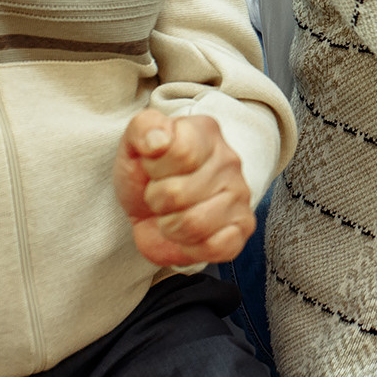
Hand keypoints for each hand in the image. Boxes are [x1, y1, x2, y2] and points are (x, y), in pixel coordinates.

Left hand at [114, 110, 255, 266]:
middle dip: (156, 200)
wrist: (150, 205)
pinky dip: (190, 247)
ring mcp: (240, 195)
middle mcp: (229, 161)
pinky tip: (187, 235)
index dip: (154, 168)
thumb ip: (143, 128)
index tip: (151, 166)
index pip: (181, 153)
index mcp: (205, 132)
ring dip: (170, 225)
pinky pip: (215, 247)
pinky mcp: (243, 228)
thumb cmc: (146, 173)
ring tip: (171, 214)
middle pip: (178, 194)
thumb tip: (158, 140)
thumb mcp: (133, 144)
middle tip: (160, 194)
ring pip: (194, 224)